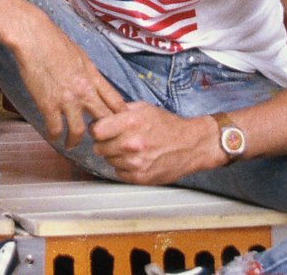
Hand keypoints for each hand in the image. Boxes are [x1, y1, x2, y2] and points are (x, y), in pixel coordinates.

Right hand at [7, 19, 125, 147]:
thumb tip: (93, 83)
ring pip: (79, 131)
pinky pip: (55, 128)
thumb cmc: (54, 41)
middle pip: (104, 120)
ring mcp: (67, 100)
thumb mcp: (81, 56)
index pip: (116, 102)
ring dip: (76, 141)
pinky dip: (55, 135)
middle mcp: (85, 91)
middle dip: (105, 134)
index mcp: (94, 77)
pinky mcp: (48, 105)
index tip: (121, 125)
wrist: (34, 38)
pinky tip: (53, 136)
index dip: (121, 117)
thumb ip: (89, 74)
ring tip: (72, 145)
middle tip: (101, 141)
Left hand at [90, 103, 219, 184]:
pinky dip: (124, 167)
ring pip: (108, 161)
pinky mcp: (140, 178)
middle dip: (105, 143)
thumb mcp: (144, 108)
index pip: (95, 131)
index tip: (102, 129)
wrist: (191, 145)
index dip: (97, 129)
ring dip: (115, 156)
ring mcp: (135, 163)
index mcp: (131, 122)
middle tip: (116, 139)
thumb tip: (100, 112)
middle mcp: (131, 144)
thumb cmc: (167, 125)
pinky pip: (119, 173)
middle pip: (98, 148)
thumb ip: (120, 109)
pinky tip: (136, 159)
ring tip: (130, 149)